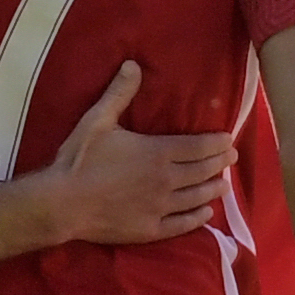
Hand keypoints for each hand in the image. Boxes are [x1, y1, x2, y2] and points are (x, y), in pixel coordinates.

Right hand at [34, 61, 233, 246]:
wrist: (62, 203)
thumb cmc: (79, 160)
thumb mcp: (98, 120)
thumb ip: (119, 93)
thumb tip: (133, 64)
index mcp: (158, 153)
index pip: (198, 146)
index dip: (217, 143)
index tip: (228, 140)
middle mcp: (166, 180)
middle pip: (202, 171)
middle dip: (221, 163)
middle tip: (232, 158)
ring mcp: (160, 207)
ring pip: (196, 197)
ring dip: (213, 189)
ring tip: (224, 184)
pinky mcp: (150, 230)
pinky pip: (182, 225)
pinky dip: (197, 218)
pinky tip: (206, 214)